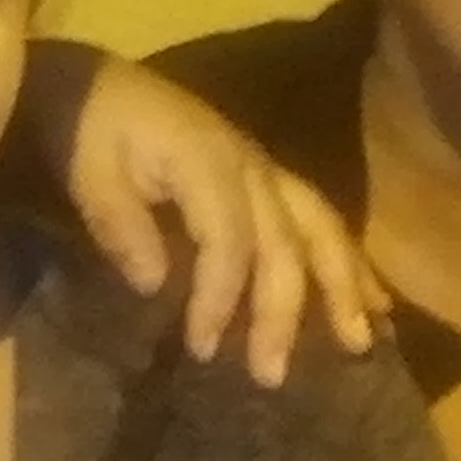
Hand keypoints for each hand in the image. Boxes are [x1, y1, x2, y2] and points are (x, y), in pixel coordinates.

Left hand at [27, 46, 382, 385]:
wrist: (94, 86)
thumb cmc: (87, 130)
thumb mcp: (88, 171)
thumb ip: (120, 223)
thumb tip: (155, 282)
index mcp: (207, 161)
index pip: (230, 239)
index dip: (221, 297)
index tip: (203, 348)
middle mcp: (250, 164)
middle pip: (285, 242)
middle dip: (284, 312)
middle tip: (271, 374)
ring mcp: (265, 169)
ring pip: (321, 228)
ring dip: (343, 286)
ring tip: (359, 343)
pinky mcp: (268, 178)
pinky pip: (319, 219)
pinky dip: (349, 261)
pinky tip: (373, 301)